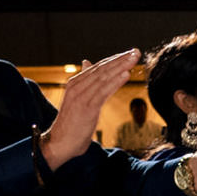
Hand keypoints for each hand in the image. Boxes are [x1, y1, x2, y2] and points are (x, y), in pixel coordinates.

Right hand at [42, 50, 140, 168]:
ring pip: (103, 77)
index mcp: (76, 83)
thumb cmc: (72, 124)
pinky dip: (115, 82)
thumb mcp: (78, 100)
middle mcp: (77, 86)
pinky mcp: (86, 107)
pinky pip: (103, 91)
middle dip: (120, 59)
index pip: (98, 67)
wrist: (60, 143)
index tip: (131, 53)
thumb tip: (87, 62)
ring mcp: (81, 96)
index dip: (115, 59)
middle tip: (136, 52)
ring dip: (121, 67)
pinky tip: (126, 74)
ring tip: (134, 58)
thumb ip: (85, 83)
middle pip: (102, 69)